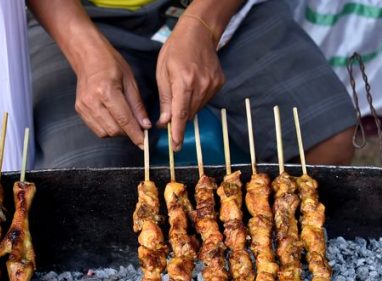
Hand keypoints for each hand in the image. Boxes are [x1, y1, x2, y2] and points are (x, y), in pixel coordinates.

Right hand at [74, 40, 150, 146]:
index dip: (135, 134)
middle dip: (128, 133)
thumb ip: (137, 105)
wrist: (87, 56)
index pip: (124, 120)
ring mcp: (83, 106)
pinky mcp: (80, 110)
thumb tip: (145, 125)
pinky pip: (96, 128)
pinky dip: (107, 128)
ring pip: (104, 132)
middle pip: (113, 130)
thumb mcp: (130, 81)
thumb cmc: (111, 63)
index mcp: (106, 91)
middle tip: (138, 129)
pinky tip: (114, 119)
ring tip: (125, 123)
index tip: (144, 144)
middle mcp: (92, 101)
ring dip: (118, 132)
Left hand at [156, 15, 224, 149]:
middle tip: (168, 119)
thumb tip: (165, 121)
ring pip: (197, 108)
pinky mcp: (219, 83)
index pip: (181, 113)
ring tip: (180, 93)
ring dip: (187, 108)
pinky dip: (196, 100)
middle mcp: (201, 85)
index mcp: (184, 81)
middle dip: (178, 120)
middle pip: (189, 113)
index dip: (178, 132)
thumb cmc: (176, 49)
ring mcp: (213, 84)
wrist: (199, 32)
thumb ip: (165, 98)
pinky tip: (192, 87)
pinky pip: (205, 100)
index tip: (175, 146)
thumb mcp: (162, 72)